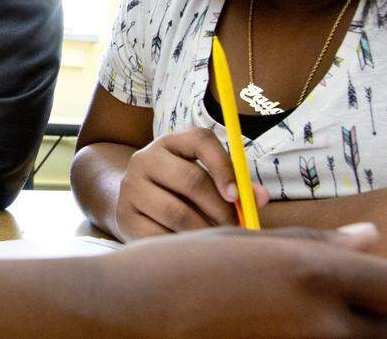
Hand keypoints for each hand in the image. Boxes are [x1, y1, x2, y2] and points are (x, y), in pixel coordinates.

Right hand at [94, 224, 386, 338]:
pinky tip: (270, 330)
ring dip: (346, 333)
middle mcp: (322, 322)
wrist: (127, 315)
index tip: (374, 282)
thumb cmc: (181, 268)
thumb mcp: (248, 241)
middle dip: (376, 317)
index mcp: (316, 274)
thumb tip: (373, 238)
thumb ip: (316, 243)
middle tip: (335, 301)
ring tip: (296, 316)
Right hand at [116, 128, 269, 239]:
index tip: (236, 196)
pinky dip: (181, 244)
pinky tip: (190, 247)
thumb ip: (234, 186)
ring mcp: (131, 188)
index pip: (200, 141)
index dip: (223, 166)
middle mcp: (145, 159)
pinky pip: (160, 236)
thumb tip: (261, 198)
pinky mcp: (124, 216)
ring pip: (176, 213)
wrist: (133, 203)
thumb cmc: (181, 191)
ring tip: (215, 238)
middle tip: (234, 225)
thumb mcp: (204, 179)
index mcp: (170, 142)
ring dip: (204, 230)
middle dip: (219, 208)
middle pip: (190, 179)